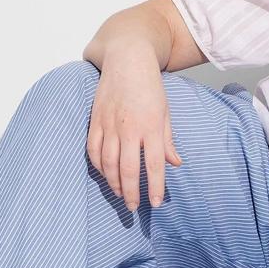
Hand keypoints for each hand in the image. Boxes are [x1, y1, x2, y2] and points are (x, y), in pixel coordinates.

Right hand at [86, 46, 181, 211]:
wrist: (127, 60)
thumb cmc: (150, 86)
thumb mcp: (165, 112)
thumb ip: (168, 140)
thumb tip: (175, 163)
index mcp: (151, 126)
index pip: (154, 164)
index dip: (155, 186)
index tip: (155, 203)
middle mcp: (129, 128)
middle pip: (128, 169)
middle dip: (131, 192)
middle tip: (133, 207)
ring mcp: (110, 124)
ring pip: (108, 163)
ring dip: (113, 183)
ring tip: (120, 194)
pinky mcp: (96, 120)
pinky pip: (94, 150)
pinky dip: (98, 166)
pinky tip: (105, 174)